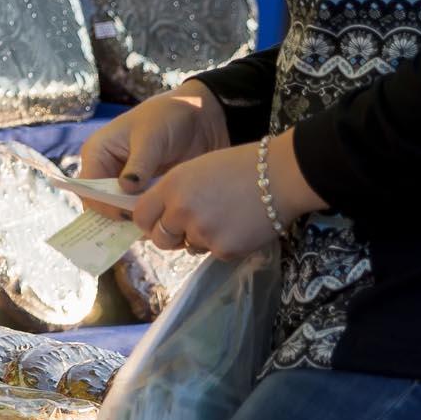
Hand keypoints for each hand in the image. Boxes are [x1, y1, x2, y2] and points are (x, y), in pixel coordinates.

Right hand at [78, 83, 229, 209]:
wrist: (198, 118)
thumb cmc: (167, 118)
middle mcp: (106, 169)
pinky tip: (164, 219)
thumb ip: (139, 165)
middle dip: (118, 216)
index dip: (102, 204)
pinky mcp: (144, 190)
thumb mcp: (151, 138)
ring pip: (119, 210)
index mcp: (98, 152)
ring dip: (135, 219)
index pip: (88, 188)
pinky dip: (149, 216)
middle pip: (101, 203)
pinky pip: (138, 210)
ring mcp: (125, 181)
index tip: (127, 213)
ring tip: (157, 222)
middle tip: (144, 224)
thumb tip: (125, 189)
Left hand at [134, 134, 324, 259]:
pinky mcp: (224, 250)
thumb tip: (161, 216)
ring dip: (200, 238)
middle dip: (170, 236)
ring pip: (188, 245)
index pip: (140, 215)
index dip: (148, 221)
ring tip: (223, 218)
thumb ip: (174, 193)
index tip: (157, 221)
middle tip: (187, 227)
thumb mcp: (194, 170)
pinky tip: (239, 226)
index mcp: (171, 187)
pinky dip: (223, 244)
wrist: (280, 177)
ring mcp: (202, 233)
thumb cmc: (238, 166)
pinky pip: (213, 253)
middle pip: (159, 239)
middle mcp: (181, 211)